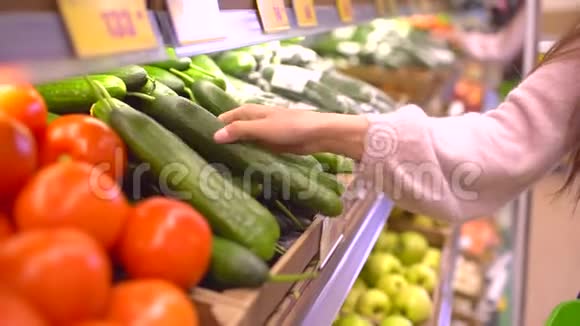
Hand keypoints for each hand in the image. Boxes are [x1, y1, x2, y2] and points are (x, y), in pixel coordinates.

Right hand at [213, 104, 368, 159]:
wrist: (318, 134)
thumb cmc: (290, 126)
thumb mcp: (262, 128)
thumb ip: (239, 131)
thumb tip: (214, 135)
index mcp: (250, 111)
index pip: (225, 118)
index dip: (213, 126)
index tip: (198, 139)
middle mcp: (254, 121)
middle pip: (233, 130)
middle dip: (222, 140)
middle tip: (206, 156)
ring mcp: (263, 134)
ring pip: (243, 141)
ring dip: (234, 150)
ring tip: (218, 164)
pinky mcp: (272, 145)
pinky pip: (254, 150)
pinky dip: (246, 156)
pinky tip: (239, 166)